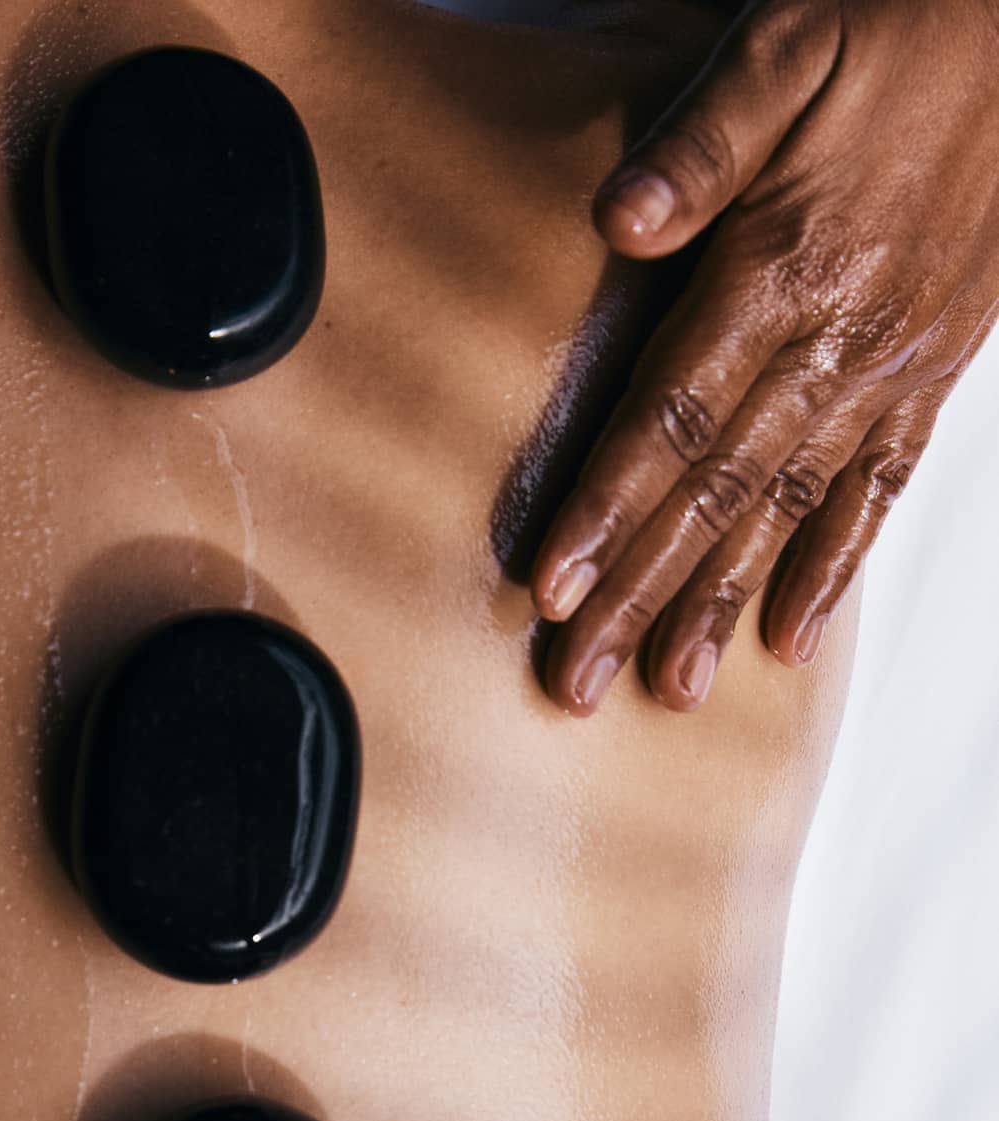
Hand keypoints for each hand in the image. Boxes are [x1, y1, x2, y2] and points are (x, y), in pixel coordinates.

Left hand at [529, 0, 998, 714]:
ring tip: (669, 687)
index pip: (670, 417)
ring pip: (788, 510)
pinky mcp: (934, 371)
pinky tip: (791, 635)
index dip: (606, 509)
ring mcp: (889, 365)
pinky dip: (833, 566)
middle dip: (640, 594)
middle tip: (576, 683)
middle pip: (713, 492)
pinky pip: (880, 487)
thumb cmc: (897, 25)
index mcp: (780, 268)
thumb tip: (621, 221)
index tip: (553, 590)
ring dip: (721, 604)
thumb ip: (706, 138)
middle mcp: (834, 339)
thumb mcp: (789, 44)